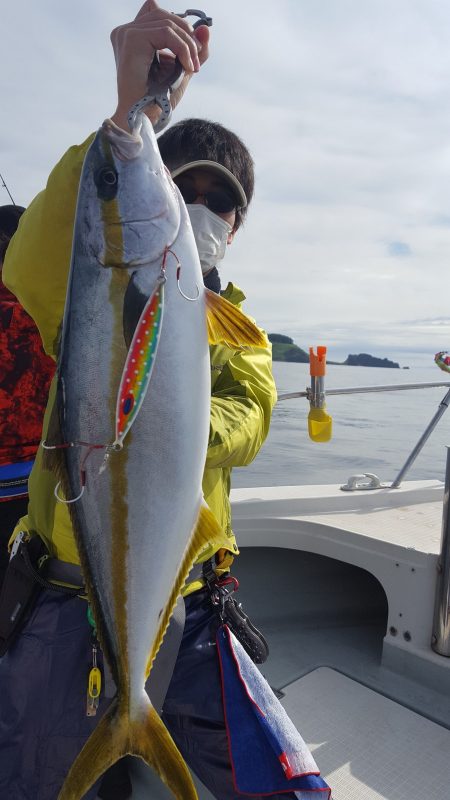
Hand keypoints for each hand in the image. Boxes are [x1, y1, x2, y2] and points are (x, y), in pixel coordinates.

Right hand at [110, 1, 209, 130]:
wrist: (145, 117)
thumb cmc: (159, 98)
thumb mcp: (182, 68)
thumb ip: (194, 49)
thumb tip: (205, 28)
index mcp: (134, 36)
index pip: (159, 14)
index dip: (179, 27)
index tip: (192, 51)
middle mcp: (126, 31)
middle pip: (165, 15)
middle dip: (187, 36)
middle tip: (196, 61)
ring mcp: (127, 33)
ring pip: (168, 23)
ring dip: (187, 45)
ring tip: (192, 67)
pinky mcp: (132, 39)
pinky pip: (165, 32)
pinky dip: (182, 48)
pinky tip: (187, 67)